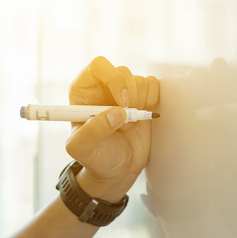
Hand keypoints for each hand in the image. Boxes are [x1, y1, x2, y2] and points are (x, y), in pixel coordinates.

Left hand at [65, 57, 158, 201]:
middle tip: (127, 119)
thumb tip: (117, 112)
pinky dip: (153, 101)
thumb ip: (93, 130)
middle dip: (130, 96)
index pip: (99, 66)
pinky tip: (142, 118)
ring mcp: (125, 93)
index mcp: (84, 92)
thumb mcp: (83, 149)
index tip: (121, 103)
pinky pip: (154, 86)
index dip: (113, 79)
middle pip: (122, 71)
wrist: (117, 171)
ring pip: (140, 80)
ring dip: (140, 103)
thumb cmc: (95, 158)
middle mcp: (104, 87)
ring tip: (129, 124)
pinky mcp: (143, 99)